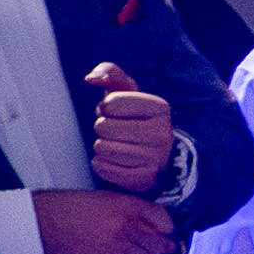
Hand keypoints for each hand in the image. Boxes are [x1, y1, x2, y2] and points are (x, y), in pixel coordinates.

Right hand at [33, 189, 178, 253]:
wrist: (33, 225)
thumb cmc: (58, 208)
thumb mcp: (98, 198)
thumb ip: (125, 209)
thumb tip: (146, 222)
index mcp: (125, 206)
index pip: (164, 219)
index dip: (165, 227)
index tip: (165, 232)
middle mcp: (125, 228)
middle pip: (160, 245)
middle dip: (156, 246)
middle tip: (150, 246)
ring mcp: (116, 250)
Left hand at [83, 63, 176, 193]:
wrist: (159, 157)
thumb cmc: (136, 119)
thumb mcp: (128, 92)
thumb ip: (110, 73)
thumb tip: (90, 79)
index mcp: (160, 108)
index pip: (110, 104)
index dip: (106, 108)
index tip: (119, 114)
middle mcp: (163, 134)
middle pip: (102, 127)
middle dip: (103, 128)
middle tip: (117, 132)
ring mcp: (155, 159)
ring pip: (101, 148)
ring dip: (103, 147)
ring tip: (118, 146)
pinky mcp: (144, 180)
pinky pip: (102, 168)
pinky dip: (102, 165)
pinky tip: (116, 161)